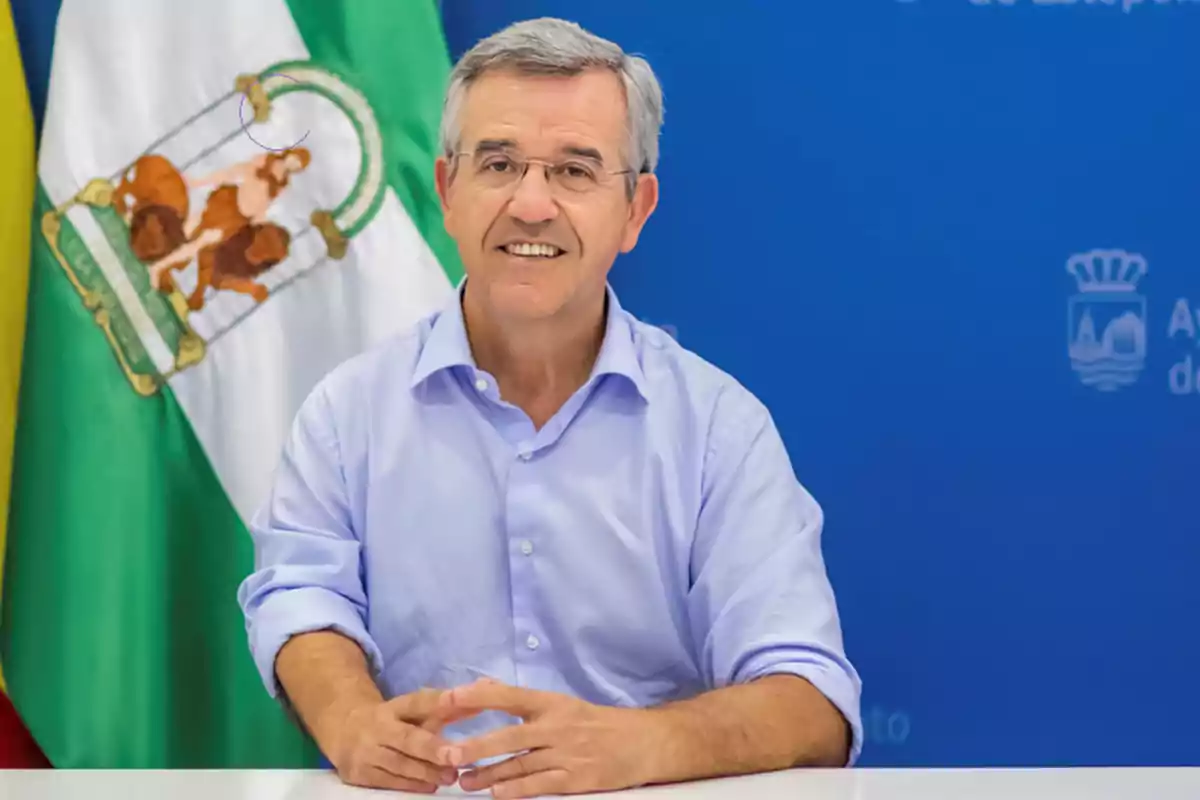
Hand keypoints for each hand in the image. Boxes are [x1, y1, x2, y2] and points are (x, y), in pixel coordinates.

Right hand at [328, 688, 470, 793]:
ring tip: (451, 776)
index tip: (457, 701)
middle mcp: (378, 726)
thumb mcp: (413, 711)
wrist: (343, 728)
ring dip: (427, 772)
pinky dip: (410, 785)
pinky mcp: (357, 773)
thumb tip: (485, 692)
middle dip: (432, 748)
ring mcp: (366, 751)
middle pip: (408, 738)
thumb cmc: (392, 721)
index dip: (438, 701)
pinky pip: (388, 781)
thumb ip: (448, 707)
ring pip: (400, 764)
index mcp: (395, 707)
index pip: (418, 702)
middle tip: (456, 757)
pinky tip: (430, 786)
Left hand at [437, 679, 666, 798]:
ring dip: (487, 774)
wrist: (642, 743)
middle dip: (475, 746)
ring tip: (463, 780)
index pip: (510, 696)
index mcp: (553, 703)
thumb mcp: (563, 703)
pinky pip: (539, 785)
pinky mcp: (575, 779)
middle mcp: (557, 726)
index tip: (450, 698)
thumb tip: (483, 686)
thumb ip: (522, 700)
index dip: (479, 697)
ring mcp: (566, 754)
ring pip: (519, 764)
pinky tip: (496, 792)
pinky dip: (516, 789)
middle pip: (509, 736)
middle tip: (448, 754)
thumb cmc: (597, 722)